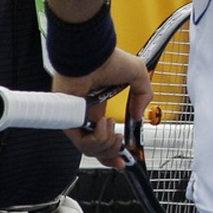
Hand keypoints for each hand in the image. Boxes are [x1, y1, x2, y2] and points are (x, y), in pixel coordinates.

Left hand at [52, 49, 152, 168]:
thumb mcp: (139, 75)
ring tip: (113, 131)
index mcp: (98, 107)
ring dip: (107, 145)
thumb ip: (143, 95)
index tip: (124, 158)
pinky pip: (82, 141)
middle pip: (95, 150)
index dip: (114, 152)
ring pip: (89, 149)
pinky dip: (98, 138)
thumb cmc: (109, 59)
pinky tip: (105, 124)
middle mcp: (86, 115)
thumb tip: (138, 116)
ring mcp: (76, 119)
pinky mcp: (68, 120)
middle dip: (112, 154)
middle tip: (121, 144)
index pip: (102, 137)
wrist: (93, 54)